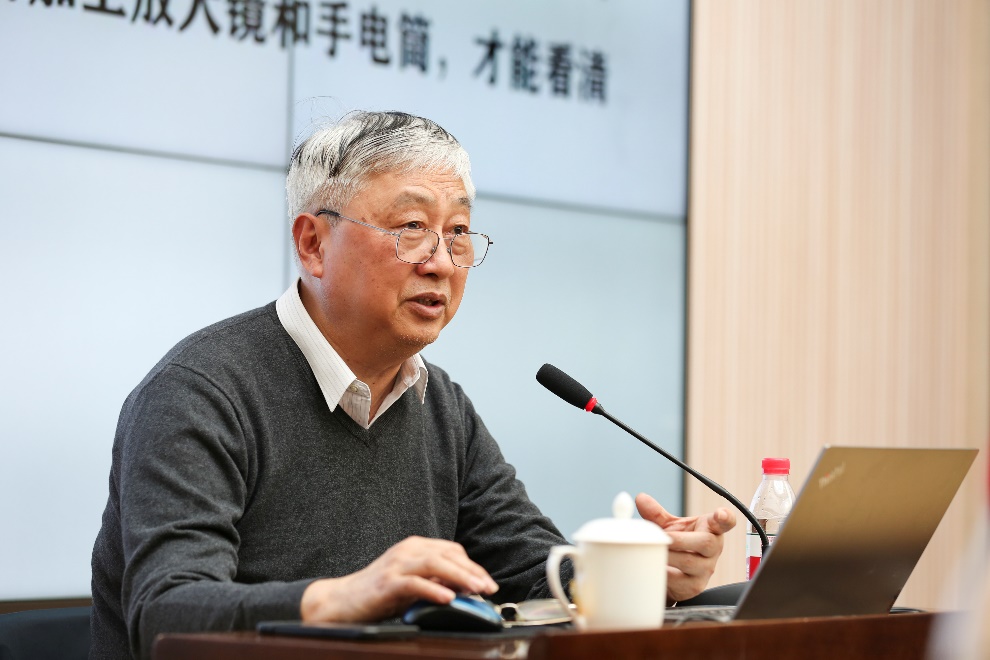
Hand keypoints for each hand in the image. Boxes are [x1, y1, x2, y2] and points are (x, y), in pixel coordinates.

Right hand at [300, 536, 498, 622]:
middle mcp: (407, 550)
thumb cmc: (379, 593)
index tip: (487, 583)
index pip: (452, 550)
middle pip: (448, 554)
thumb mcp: (412, 582)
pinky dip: (434, 590)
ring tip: (476, 590)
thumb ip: (435, 580)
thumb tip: (464, 587)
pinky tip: (448, 598)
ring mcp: (396, 564)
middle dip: (472, 571)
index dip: (472, 566)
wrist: (343, 601)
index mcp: (415, 546)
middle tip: (490, 588)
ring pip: (435, 564)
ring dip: (460, 577)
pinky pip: (415, 583)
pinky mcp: (387, 582)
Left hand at [635, 493, 735, 601]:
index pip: (726, 522)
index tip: (720, 514)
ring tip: (653, 550)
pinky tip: (654, 565)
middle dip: (680, 539)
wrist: (676, 573)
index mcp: (711, 529)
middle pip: (705, 542)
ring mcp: (706, 569)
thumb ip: (657, 513)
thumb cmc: (679, 544)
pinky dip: (663, 571)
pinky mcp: (695, 586)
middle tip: (663, 536)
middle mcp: (713, 549)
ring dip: (668, 555)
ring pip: (689, 562)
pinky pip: (678, 580)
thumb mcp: (670, 526)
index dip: (726, 518)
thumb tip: (641, 499)